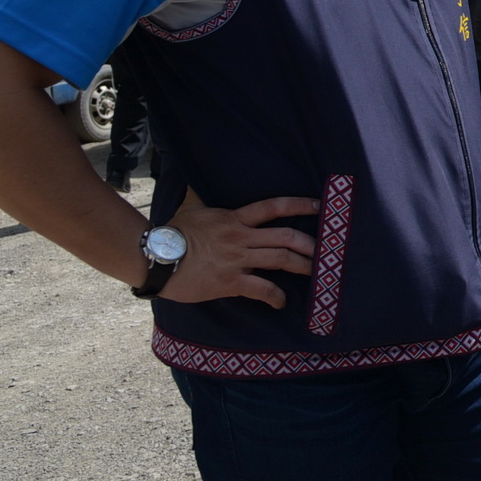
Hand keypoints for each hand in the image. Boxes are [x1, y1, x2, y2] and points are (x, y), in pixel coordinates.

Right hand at [159, 187, 319, 307]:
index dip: (298, 205)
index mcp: (234, 218)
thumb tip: (189, 179)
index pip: (272, 207)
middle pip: (285, 236)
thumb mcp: (189, 208)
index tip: (319, 206)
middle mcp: (241, 237)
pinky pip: (261, 288)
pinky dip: (275, 296)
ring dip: (302, 266)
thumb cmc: (172, 233)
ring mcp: (237, 260)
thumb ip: (197, 195)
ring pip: (280, 259)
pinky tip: (282, 301)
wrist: (156, 259)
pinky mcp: (230, 282)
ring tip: (316, 272)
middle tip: (325, 249)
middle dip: (309, 243)